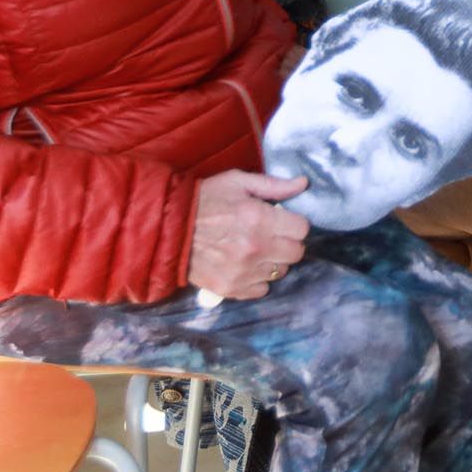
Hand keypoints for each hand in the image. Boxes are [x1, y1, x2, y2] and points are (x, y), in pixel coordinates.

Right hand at [186, 170, 308, 299]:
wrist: (168, 227)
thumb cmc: (205, 199)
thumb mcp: (238, 182)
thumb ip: (274, 185)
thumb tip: (303, 184)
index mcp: (260, 219)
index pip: (302, 229)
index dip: (294, 223)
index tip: (282, 221)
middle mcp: (255, 248)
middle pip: (296, 253)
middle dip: (288, 242)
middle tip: (272, 235)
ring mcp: (243, 271)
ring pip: (280, 272)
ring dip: (273, 261)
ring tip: (255, 249)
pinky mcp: (231, 288)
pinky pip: (261, 289)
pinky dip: (257, 279)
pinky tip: (245, 265)